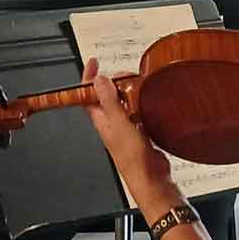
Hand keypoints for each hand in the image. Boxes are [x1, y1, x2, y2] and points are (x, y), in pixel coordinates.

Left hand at [82, 59, 177, 210]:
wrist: (150, 177)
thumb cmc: (132, 158)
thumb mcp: (119, 124)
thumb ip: (109, 101)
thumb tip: (99, 80)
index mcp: (101, 119)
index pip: (88, 94)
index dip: (89, 77)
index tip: (94, 62)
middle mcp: (111, 122)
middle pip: (107, 95)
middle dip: (115, 81)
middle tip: (125, 76)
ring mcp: (125, 126)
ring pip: (123, 102)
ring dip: (129, 91)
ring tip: (138, 85)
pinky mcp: (139, 130)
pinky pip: (138, 111)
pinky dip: (142, 103)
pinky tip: (149, 102)